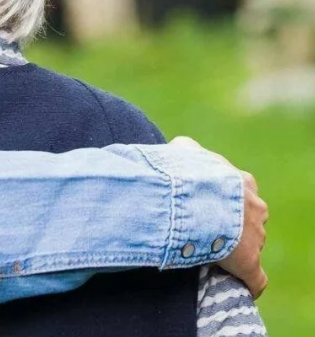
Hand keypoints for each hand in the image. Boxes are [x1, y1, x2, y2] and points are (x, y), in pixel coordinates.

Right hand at [170, 137, 267, 296]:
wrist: (194, 200)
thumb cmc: (187, 174)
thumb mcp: (183, 152)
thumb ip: (186, 150)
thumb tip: (179, 148)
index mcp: (241, 183)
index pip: (240, 192)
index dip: (225, 201)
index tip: (207, 206)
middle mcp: (254, 207)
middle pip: (250, 219)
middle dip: (234, 225)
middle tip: (207, 230)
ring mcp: (256, 235)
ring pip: (252, 245)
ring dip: (236, 250)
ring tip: (210, 255)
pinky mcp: (250, 262)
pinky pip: (256, 278)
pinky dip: (250, 283)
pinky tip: (241, 286)